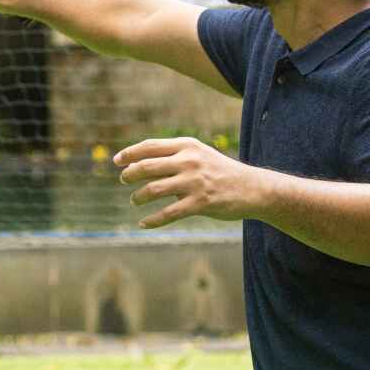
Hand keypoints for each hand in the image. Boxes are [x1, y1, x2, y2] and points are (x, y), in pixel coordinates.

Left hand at [114, 137, 261, 228]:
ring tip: (134, 200)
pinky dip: (152, 220)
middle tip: (123, 180)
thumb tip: (140, 165)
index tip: (117, 161)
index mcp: (187, 146)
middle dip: (129, 174)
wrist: (252, 188)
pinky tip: (143, 223)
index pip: (150, 146)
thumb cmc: (220, 172)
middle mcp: (189, 161)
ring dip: (137, 197)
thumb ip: (174, 157)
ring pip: (153, 190)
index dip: (130, 153)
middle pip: (146, 166)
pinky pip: (168, 213)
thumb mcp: (199, 155)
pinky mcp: (200, 203)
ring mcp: (194, 182)